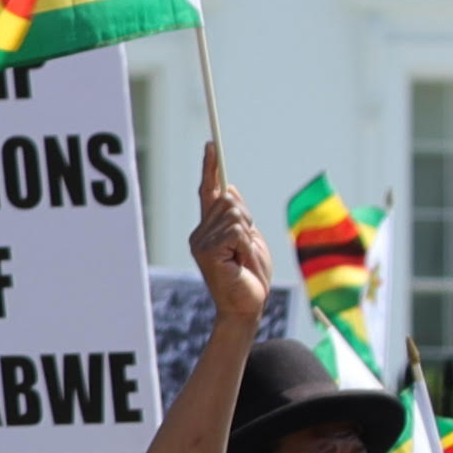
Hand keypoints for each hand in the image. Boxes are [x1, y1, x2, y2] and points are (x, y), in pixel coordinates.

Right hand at [186, 139, 270, 335]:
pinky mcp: (205, 250)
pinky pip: (236, 230)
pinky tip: (238, 262)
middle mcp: (200, 232)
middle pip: (230, 201)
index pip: (209, 191)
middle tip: (245, 249)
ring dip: (247, 236)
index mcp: (210, 229)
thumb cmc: (251, 277)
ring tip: (242, 259)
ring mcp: (200, 241)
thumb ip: (240, 217)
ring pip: (235, 214)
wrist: (247, 307)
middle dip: (247, 221)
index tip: (211, 144)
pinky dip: (245, 245)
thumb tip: (228, 189)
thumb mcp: (251, 239)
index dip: (210, 167)